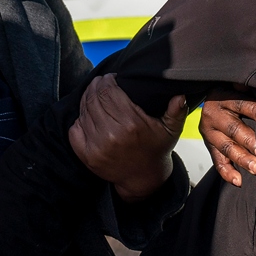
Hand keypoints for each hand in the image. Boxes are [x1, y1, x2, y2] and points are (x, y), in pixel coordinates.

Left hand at [68, 74, 186, 202]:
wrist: (142, 178)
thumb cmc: (156, 149)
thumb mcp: (172, 130)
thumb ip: (177, 111)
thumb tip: (180, 95)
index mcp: (132, 124)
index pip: (109, 92)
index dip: (106, 81)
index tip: (110, 77)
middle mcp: (112, 134)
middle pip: (94, 99)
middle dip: (95, 86)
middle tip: (100, 82)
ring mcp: (97, 146)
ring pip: (83, 112)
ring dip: (86, 100)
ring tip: (93, 94)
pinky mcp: (87, 155)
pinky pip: (75, 129)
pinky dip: (79, 119)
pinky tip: (87, 114)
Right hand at [198, 88, 255, 186]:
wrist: (212, 100)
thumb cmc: (235, 93)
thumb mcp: (240, 86)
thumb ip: (251, 90)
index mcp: (223, 97)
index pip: (240, 103)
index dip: (254, 111)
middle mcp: (213, 115)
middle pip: (233, 129)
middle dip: (249, 141)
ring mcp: (209, 132)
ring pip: (225, 147)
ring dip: (241, 159)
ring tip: (255, 168)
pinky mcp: (209, 147)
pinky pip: (217, 161)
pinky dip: (227, 172)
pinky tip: (239, 180)